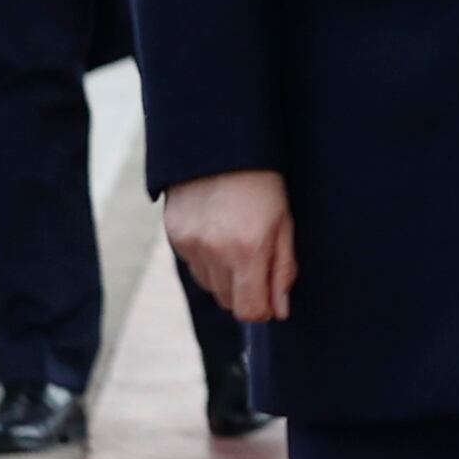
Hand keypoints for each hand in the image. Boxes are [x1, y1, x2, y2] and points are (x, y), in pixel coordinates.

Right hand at [166, 169, 296, 322]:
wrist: (220, 147)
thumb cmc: (263, 185)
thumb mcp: (284, 224)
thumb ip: (282, 271)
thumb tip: (280, 311)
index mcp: (246, 251)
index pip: (249, 311)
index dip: (263, 310)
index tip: (271, 299)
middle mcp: (213, 253)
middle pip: (227, 302)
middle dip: (245, 293)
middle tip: (258, 265)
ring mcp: (189, 245)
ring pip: (209, 286)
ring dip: (225, 278)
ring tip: (238, 244)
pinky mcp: (174, 237)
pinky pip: (193, 266)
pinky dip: (207, 261)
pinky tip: (219, 234)